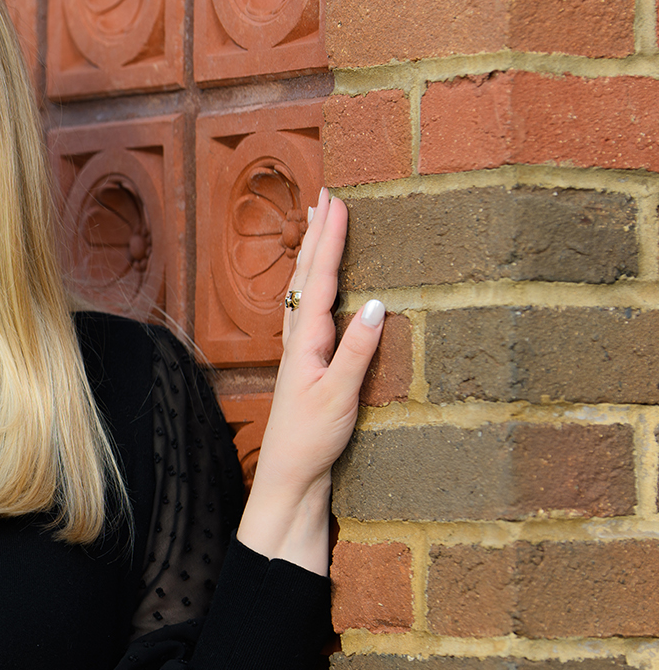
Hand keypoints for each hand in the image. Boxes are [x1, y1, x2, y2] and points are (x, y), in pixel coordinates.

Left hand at [235, 187, 384, 575]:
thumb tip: (379, 303)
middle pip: (308, 274)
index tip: (337, 201)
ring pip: (305, 289)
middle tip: (325, 194)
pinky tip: (317, 282)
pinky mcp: (307, 363)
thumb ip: (358, 351)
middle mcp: (299, 338)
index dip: (331, 239)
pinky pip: (310, 309)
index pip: (320, 279)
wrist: (290, 475)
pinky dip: (314, 283)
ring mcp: (300, 349)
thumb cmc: (313, 440)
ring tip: (318, 222)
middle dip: (319, 233)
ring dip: (313, 253)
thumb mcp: (340, 396)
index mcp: (307, 340)